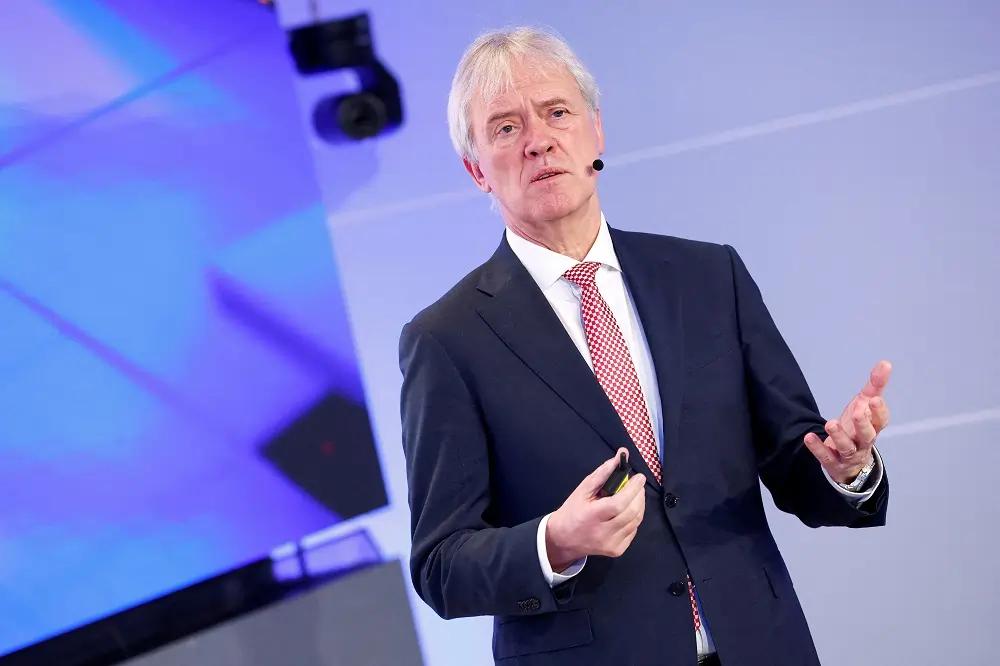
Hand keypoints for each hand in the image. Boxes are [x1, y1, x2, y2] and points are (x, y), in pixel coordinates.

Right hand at [545, 448, 646, 571]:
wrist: (563, 539)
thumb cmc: (572, 511)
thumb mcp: (582, 490)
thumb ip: (601, 474)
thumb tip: (618, 458)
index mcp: (592, 516)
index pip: (619, 503)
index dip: (633, 489)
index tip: (639, 477)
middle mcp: (603, 532)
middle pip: (632, 513)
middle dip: (639, 495)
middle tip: (637, 485)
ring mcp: (612, 544)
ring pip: (636, 522)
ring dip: (639, 505)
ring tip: (634, 495)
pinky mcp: (617, 550)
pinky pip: (633, 531)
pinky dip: (634, 518)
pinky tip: (627, 511)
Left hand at [804, 360, 891, 484]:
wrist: (849, 463)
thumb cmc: (858, 428)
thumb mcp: (864, 406)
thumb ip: (874, 386)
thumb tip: (886, 363)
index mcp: (873, 428)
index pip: (881, 421)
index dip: (879, 411)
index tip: (874, 399)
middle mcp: (863, 442)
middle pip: (867, 435)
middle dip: (863, 424)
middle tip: (858, 412)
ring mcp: (849, 454)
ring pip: (847, 448)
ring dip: (839, 436)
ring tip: (831, 423)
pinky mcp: (833, 462)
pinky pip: (826, 456)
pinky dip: (817, 448)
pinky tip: (809, 437)